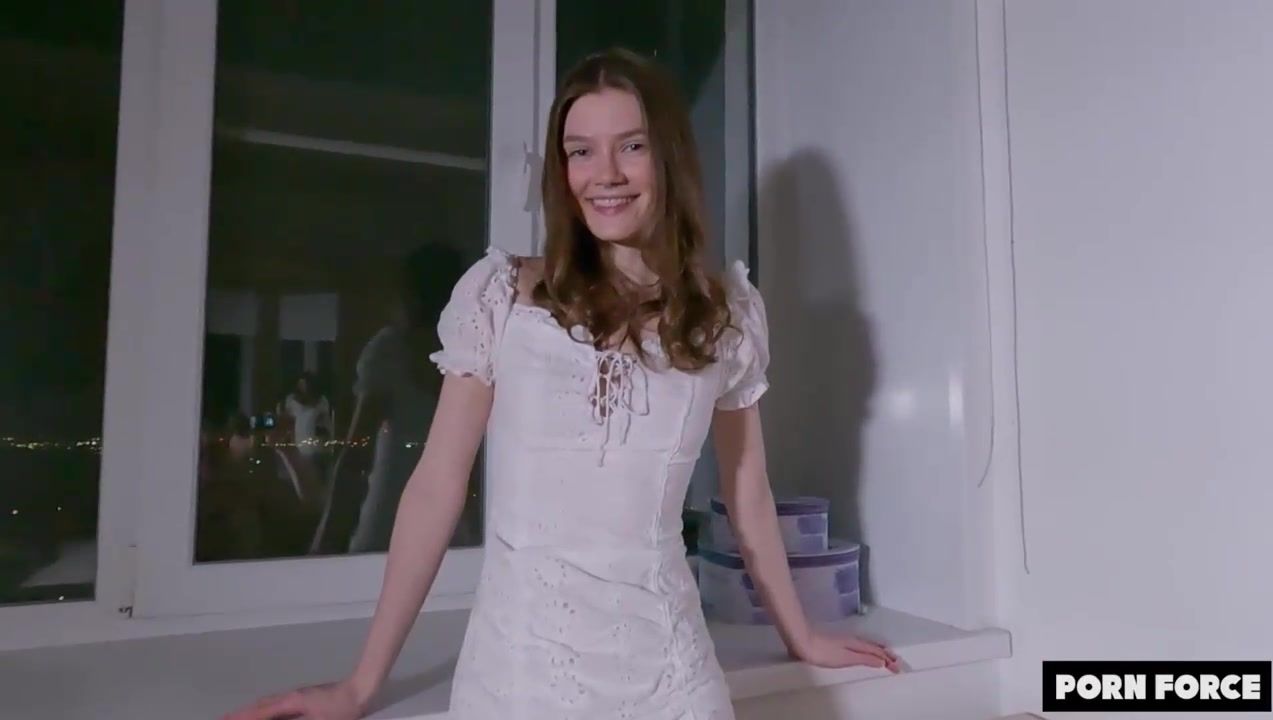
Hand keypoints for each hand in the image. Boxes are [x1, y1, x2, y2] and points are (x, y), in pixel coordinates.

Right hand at [222, 679, 365, 719]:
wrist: (361, 689)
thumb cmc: (342, 708)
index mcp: (291, 702)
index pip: (261, 712)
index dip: (243, 717)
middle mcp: (290, 696)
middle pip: (260, 705)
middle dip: (241, 713)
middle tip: (223, 719)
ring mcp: (297, 695)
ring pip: (267, 703)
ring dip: (252, 710)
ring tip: (237, 716)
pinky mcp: (303, 697)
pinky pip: (277, 703)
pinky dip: (265, 708)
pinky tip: (266, 713)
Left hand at [789, 631, 901, 673]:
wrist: (804, 642)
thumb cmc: (824, 652)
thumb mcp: (847, 658)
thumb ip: (864, 659)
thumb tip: (882, 661)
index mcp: (858, 644)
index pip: (877, 652)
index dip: (889, 659)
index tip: (898, 668)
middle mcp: (854, 640)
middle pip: (875, 647)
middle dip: (887, 654)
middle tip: (896, 662)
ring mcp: (846, 641)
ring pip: (868, 645)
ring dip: (879, 651)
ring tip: (886, 655)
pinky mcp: (839, 643)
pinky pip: (861, 645)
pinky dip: (869, 649)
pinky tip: (865, 651)